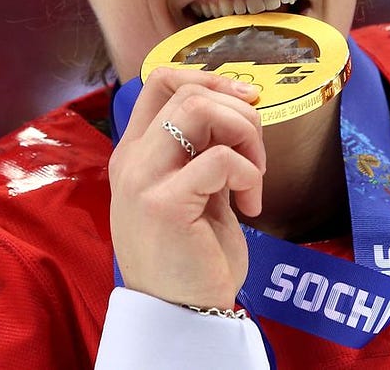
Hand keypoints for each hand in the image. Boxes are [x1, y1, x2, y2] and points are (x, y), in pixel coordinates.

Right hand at [108, 67, 265, 309]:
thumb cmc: (192, 255)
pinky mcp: (165, 204)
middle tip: (257, 153)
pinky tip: (250, 206)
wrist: (180, 313)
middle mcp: (132, 159)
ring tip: (255, 174)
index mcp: (136, 151)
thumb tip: (240, 105)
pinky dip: (249, 174)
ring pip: (198, 110)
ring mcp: (143, 180)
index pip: (161, 80)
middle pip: (187, 91)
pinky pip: (220, 159)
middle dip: (238, 111)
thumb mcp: (195, 189)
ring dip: (244, 134)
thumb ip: (204, 149)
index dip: (209, 76)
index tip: (245, 99)